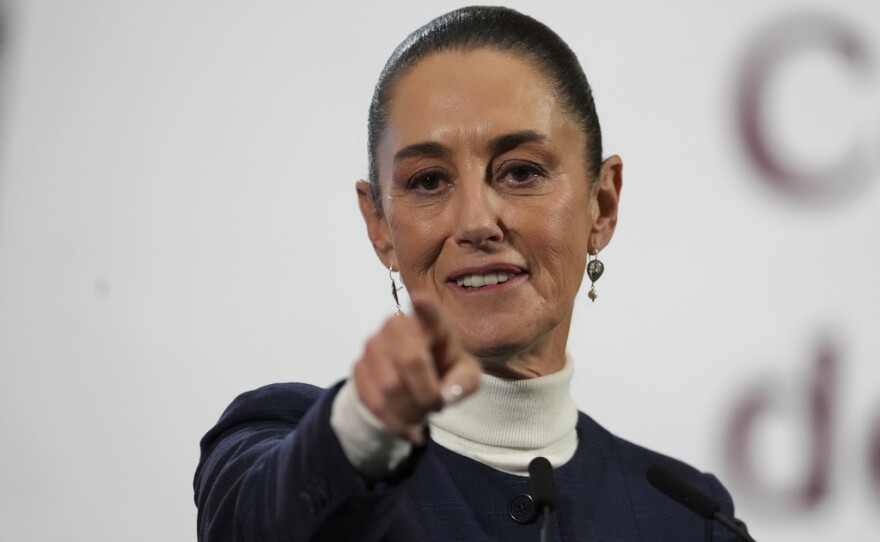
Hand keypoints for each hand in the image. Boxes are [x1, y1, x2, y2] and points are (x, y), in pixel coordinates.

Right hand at [353, 296, 480, 444]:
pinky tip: (406, 428)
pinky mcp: (359, 367)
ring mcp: (374, 344)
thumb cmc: (445, 370)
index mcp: (431, 322)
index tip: (421, 300)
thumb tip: (446, 394)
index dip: (425, 308)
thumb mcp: (466, 376)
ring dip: (410, 411)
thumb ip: (465, 382)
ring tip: (421, 416)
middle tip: (436, 407)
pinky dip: (393, 422)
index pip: (429, 311)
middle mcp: (398, 325)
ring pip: (390, 386)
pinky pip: (373, 401)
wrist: (412, 382)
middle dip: (426, 395)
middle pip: (411, 361)